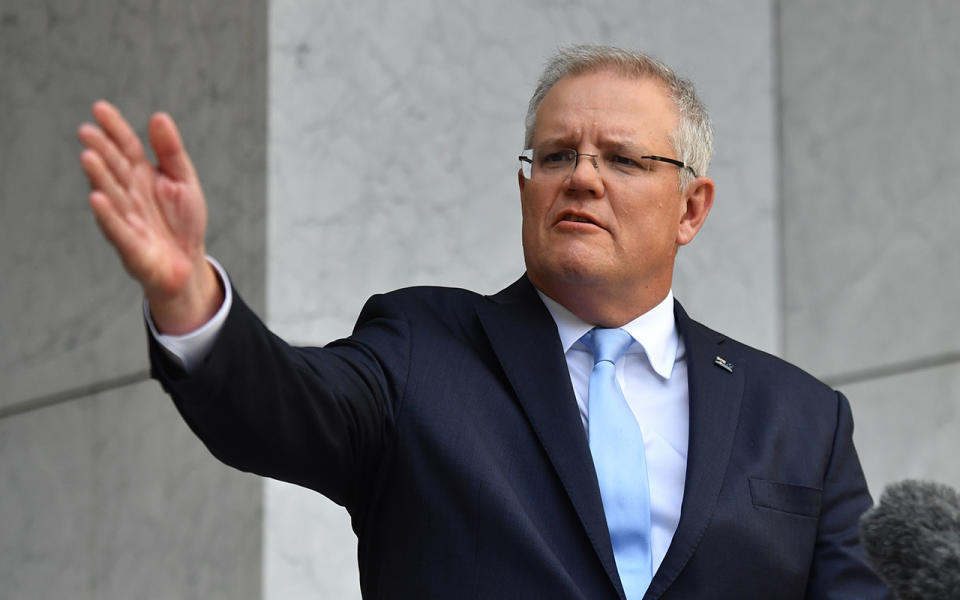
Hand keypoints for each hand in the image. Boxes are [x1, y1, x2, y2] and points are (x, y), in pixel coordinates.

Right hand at [78, 100, 222, 333]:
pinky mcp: (129, 244)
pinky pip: (116, 228)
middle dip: (102, 150)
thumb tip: (158, 116)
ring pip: (111, 195)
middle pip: (115, 168)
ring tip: (88, 157)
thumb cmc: (181, 221)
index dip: (114, 128)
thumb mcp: (183, 180)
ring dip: (99, 177)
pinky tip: (96, 198)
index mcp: (141, 175)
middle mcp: (129, 194)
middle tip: (87, 131)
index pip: (125, 147)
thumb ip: (170, 151)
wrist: (187, 263)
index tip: (99, 108)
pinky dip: (107, 214)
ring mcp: (126, 218)